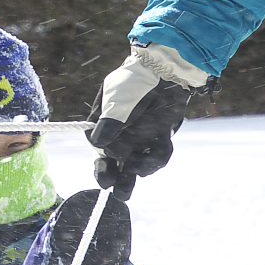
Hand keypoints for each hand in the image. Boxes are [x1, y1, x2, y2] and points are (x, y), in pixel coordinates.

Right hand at [88, 44, 213, 189]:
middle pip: (116, 163)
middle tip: (118, 192)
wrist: (167, 71)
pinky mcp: (159, 137)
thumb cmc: (136, 82)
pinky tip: (159, 151)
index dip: (102, 166)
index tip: (107, 177)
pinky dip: (158, 158)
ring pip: (137, 164)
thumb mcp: (118, 101)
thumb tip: (97, 144)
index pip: (99, 150)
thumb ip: (109, 122)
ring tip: (138, 174)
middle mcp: (121, 133)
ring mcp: (141, 137)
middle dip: (116, 180)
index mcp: (104, 123)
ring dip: (139, 171)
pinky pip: (157, 156)